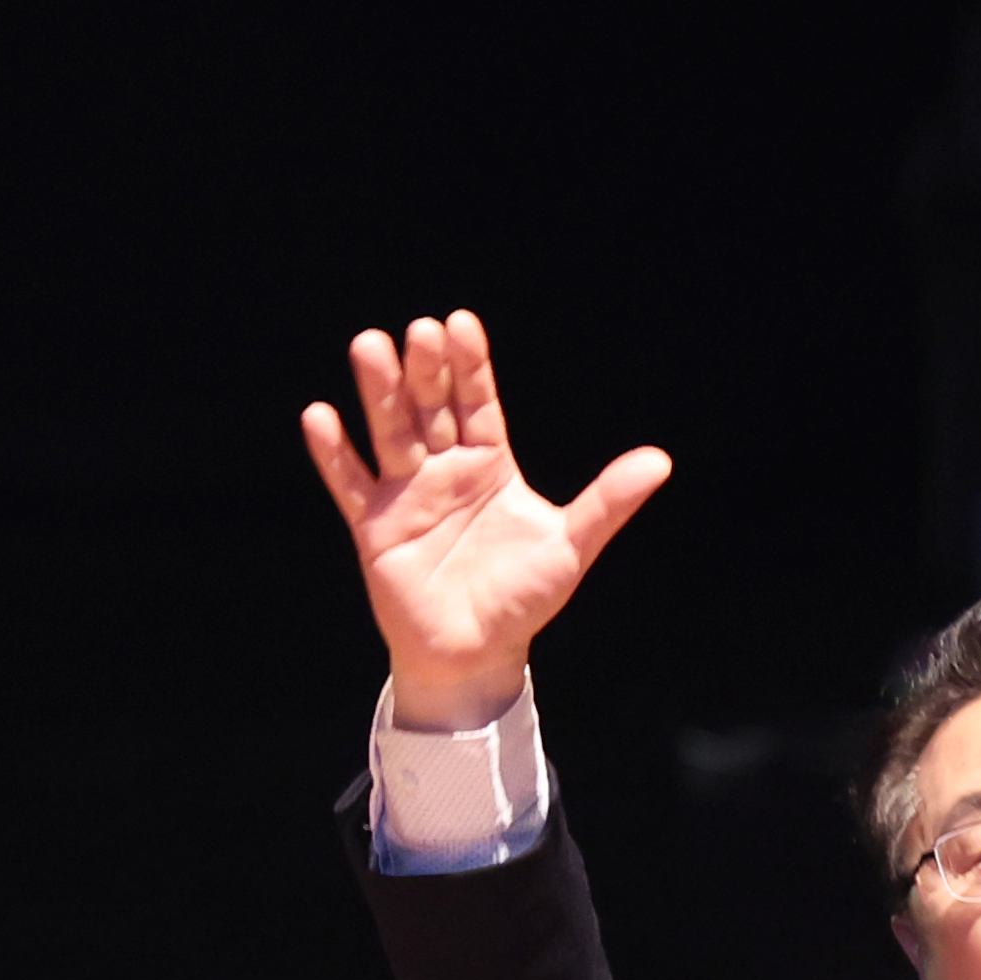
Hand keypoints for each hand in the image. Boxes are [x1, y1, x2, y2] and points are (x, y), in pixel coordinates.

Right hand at [301, 310, 671, 731]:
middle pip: (431, 408)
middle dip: (425, 371)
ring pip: (390, 433)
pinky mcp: (374, 527)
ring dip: (378, 393)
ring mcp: (406, 495)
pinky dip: (334, 455)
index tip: (461, 324)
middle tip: (419, 332)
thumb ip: (609, 502)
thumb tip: (660, 461)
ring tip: (369, 347)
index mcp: (489, 464)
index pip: (478, 403)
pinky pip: (350, 485)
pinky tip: (320, 418)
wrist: (479, 655)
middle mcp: (444, 470)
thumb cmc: (523, 598)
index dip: (470, 367)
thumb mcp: (571, 546)